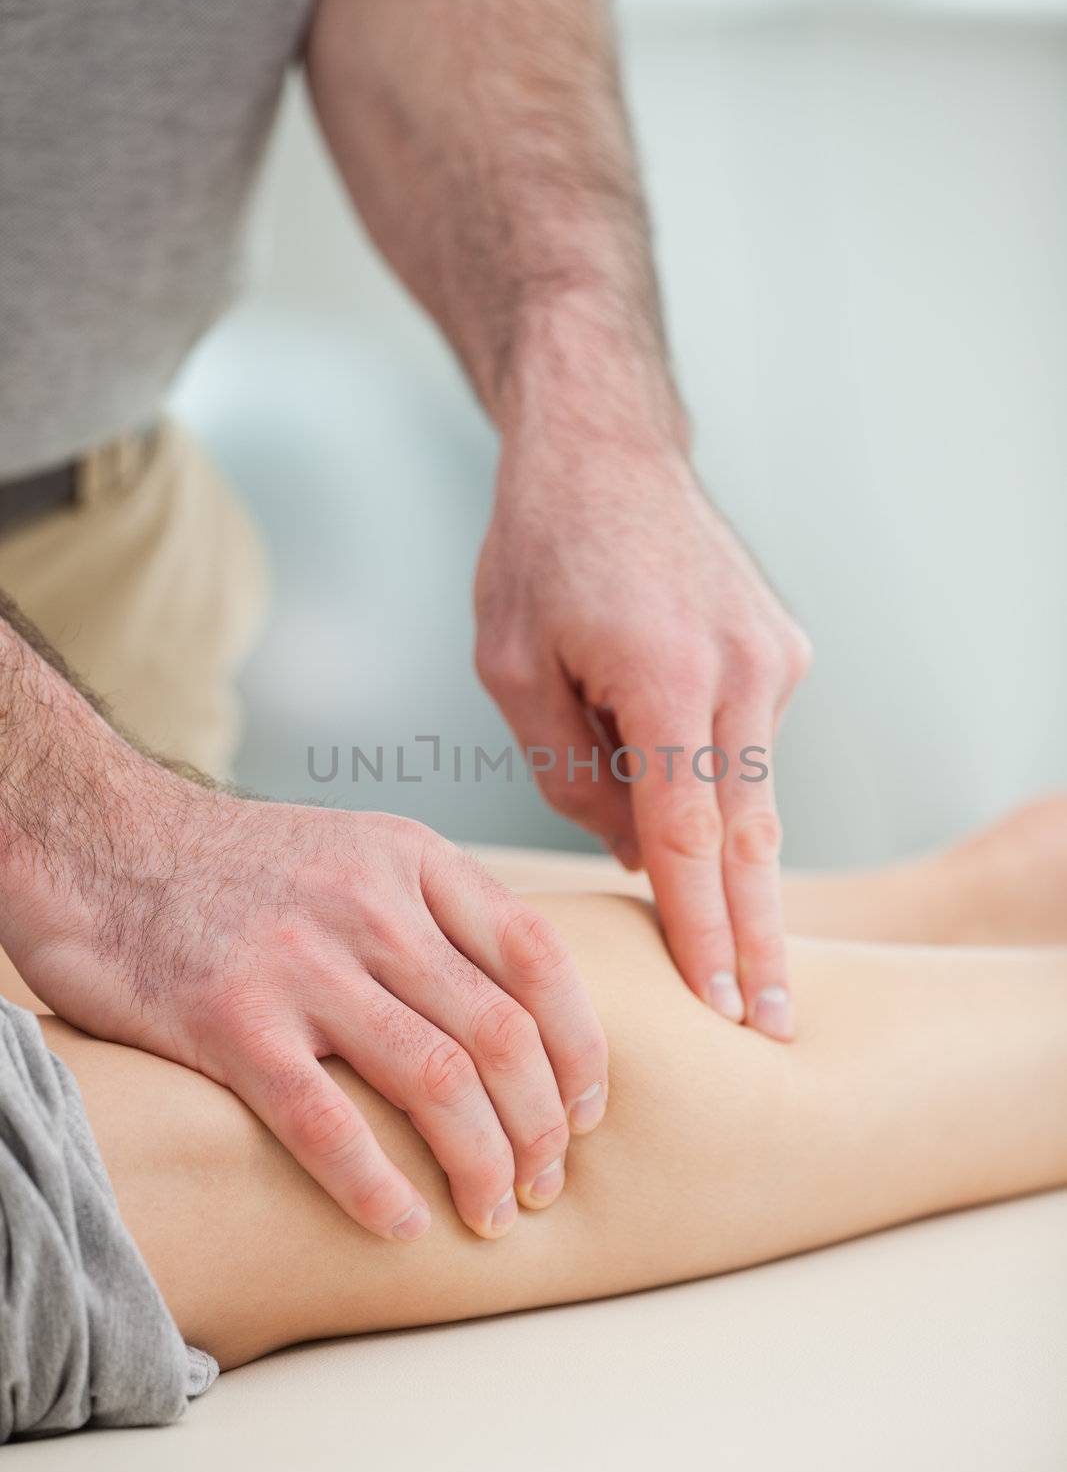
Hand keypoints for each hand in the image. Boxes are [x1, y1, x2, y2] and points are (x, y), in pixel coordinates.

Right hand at [6, 769, 607, 1240]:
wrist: (102, 845)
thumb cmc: (237, 867)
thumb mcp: (355, 853)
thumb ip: (432, 914)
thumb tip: (516, 1011)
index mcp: (413, 861)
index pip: (536, 958)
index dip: (579, 1047)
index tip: (588, 1113)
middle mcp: (371, 904)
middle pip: (501, 1031)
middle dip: (541, 1126)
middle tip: (545, 1185)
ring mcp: (303, 960)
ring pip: (437, 1079)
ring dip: (483, 1162)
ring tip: (492, 1214)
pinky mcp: (233, 1019)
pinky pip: (328, 1121)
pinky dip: (377, 1185)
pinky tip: (403, 1224)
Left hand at [476, 417, 810, 1039]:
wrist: (606, 447)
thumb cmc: (539, 550)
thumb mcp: (511, 668)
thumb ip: (572, 773)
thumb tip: (636, 853)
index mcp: (667, 676)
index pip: (690, 836)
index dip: (701, 928)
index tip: (721, 1006)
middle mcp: (740, 669)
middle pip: (749, 835)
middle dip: (756, 936)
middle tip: (772, 1024)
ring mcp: (772, 657)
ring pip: (750, 790)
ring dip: (724, 856)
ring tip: (714, 922)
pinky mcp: (782, 649)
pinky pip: (747, 744)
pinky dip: (714, 779)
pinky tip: (663, 763)